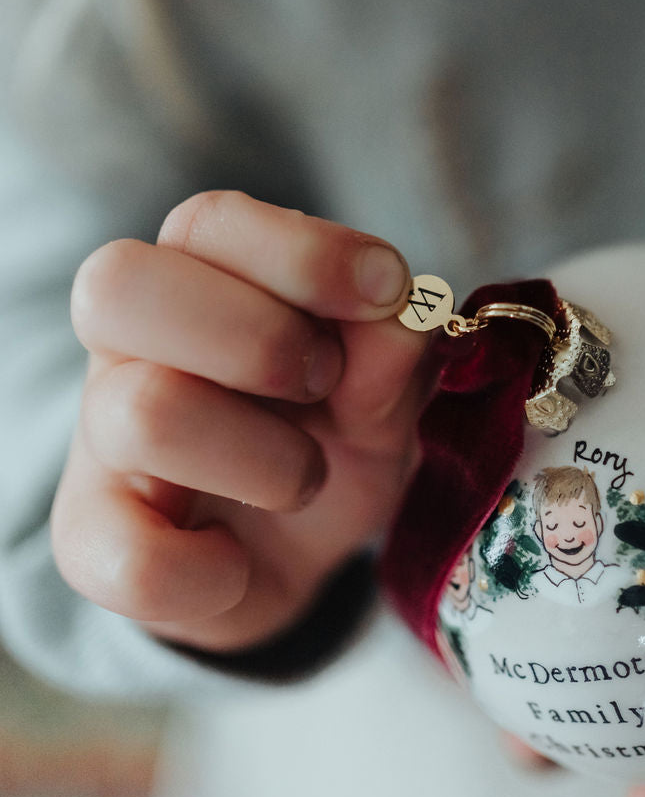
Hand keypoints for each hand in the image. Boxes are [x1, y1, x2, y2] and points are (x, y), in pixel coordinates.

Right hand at [52, 190, 426, 653]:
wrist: (289, 556)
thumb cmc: (331, 439)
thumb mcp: (382, 394)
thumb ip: (393, 356)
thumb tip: (401, 321)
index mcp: (199, 283)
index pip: (209, 223)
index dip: (305, 254)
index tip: (387, 289)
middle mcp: (130, 348)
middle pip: (121, 284)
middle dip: (261, 338)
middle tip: (325, 384)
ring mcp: (99, 443)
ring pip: (144, 414)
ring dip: (269, 461)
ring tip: (305, 479)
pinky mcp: (91, 541)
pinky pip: (135, 560)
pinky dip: (215, 573)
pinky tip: (238, 562)